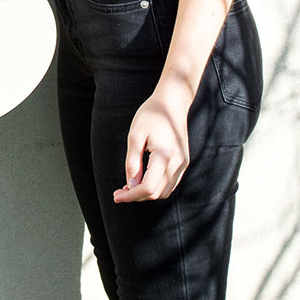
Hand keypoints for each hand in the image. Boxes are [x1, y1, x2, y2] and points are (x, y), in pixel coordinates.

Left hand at [113, 87, 191, 203]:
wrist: (172, 103)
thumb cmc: (151, 115)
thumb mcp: (135, 135)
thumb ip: (132, 162)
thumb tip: (130, 186)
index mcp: (164, 156)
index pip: (148, 188)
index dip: (131, 196)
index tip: (116, 196)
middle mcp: (177, 163)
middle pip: (156, 193)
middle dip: (136, 196)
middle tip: (119, 191)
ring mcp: (183, 164)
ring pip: (164, 192)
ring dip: (147, 194)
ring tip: (130, 187)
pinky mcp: (184, 162)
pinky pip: (170, 184)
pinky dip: (157, 187)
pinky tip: (143, 180)